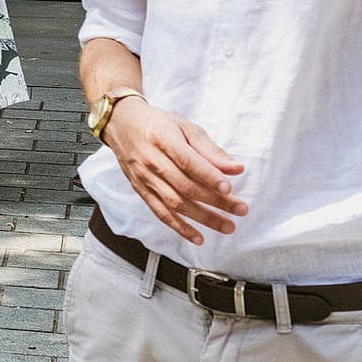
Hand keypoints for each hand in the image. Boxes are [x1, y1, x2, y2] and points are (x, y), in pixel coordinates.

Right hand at [104, 98, 245, 244]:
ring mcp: (144, 177)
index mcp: (162, 137)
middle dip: (216, 201)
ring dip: (203, 218)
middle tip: (241, 209)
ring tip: (228, 226)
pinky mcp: (141, 190)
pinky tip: (198, 237)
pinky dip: (180, 228)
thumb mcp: (185, 127)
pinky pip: (160, 213)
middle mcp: (151, 159)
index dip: (209, 176)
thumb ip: (210, 150)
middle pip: (185, 186)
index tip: (229, 188)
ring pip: (175, 203)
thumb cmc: (158, 124)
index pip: (187, 161)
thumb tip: (236, 169)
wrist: (120, 124)